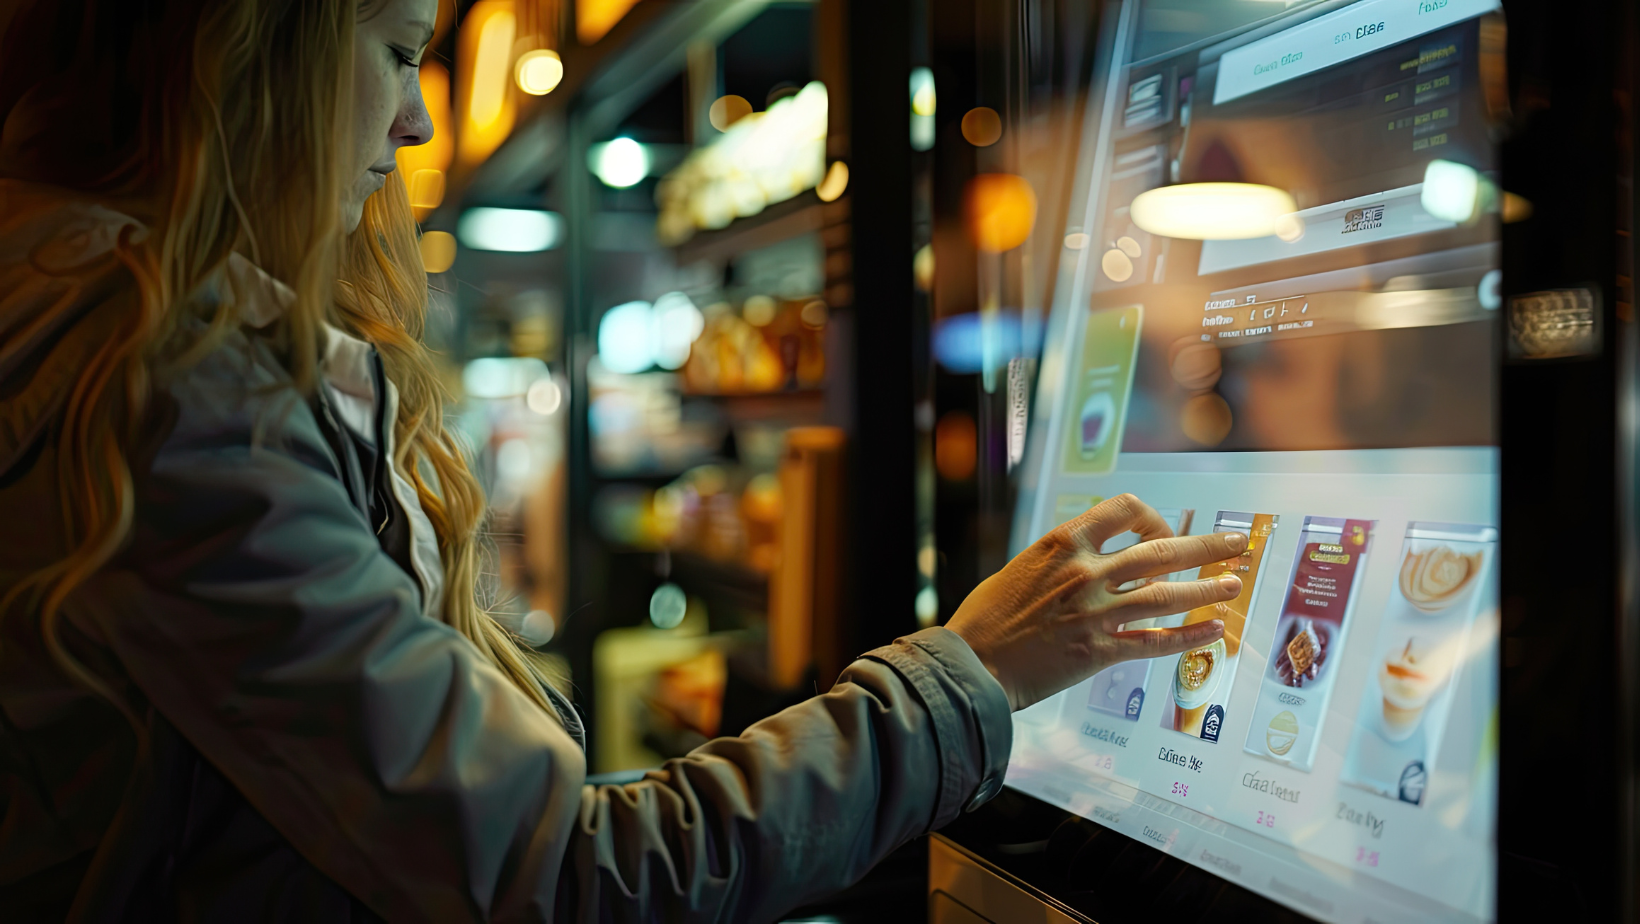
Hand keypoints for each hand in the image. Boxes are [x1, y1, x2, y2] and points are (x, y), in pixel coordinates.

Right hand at [947, 494, 1245, 710]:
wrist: (971, 665)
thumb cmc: (986, 618)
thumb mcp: (1021, 569)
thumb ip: (1062, 560)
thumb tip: (1097, 560)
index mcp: (1063, 543)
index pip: (1125, 510)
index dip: (1151, 517)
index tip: (1159, 531)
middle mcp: (1085, 572)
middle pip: (1161, 550)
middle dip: (1206, 546)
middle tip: (1238, 544)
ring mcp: (1095, 612)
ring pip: (1168, 596)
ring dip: (1207, 589)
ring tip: (1234, 584)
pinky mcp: (1100, 651)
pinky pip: (1155, 641)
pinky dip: (1189, 637)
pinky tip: (1213, 631)